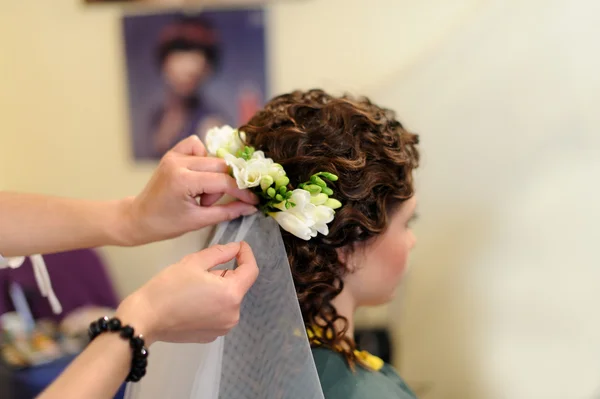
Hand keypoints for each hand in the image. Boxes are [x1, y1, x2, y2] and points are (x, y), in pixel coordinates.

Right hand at [116, 241, 258, 344]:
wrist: (144, 319)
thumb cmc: (168, 287)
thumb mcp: (194, 262)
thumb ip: (220, 253)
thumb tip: (236, 248)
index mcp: (231, 294)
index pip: (251, 270)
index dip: (246, 255)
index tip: (239, 245)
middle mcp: (233, 314)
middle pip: (238, 285)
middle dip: (226, 272)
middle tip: (202, 267)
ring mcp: (223, 328)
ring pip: (228, 299)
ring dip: (219, 288)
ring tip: (194, 285)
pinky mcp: (211, 336)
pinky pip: (219, 313)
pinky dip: (212, 303)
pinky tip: (192, 301)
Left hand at [123, 135, 257, 244]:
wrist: (139, 218)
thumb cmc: (166, 224)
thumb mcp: (199, 221)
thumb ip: (228, 211)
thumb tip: (252, 206)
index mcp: (183, 180)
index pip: (223, 181)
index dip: (242, 191)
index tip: (254, 200)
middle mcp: (178, 162)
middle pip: (221, 166)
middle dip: (225, 185)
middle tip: (211, 203)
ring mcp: (174, 155)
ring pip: (212, 157)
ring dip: (214, 175)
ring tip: (200, 193)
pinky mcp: (172, 153)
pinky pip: (196, 145)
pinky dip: (203, 158)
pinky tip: (198, 175)